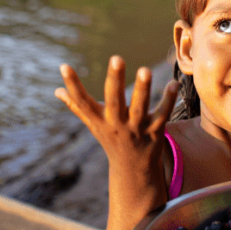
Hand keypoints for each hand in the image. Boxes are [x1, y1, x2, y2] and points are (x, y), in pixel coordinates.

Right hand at [56, 56, 177, 170]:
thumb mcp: (94, 125)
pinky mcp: (155, 131)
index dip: (72, 85)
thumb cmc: (111, 140)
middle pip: (114, 101)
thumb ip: (77, 107)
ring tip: (145, 70)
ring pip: (140, 107)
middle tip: (117, 58)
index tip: (64, 66)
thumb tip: (57, 91)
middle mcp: (116, 124)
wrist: (133, 171)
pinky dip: (169, 100)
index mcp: (99, 120)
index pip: (82, 102)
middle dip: (116, 80)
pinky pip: (163, 114)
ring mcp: (137, 129)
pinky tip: (173, 84)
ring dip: (142, 89)